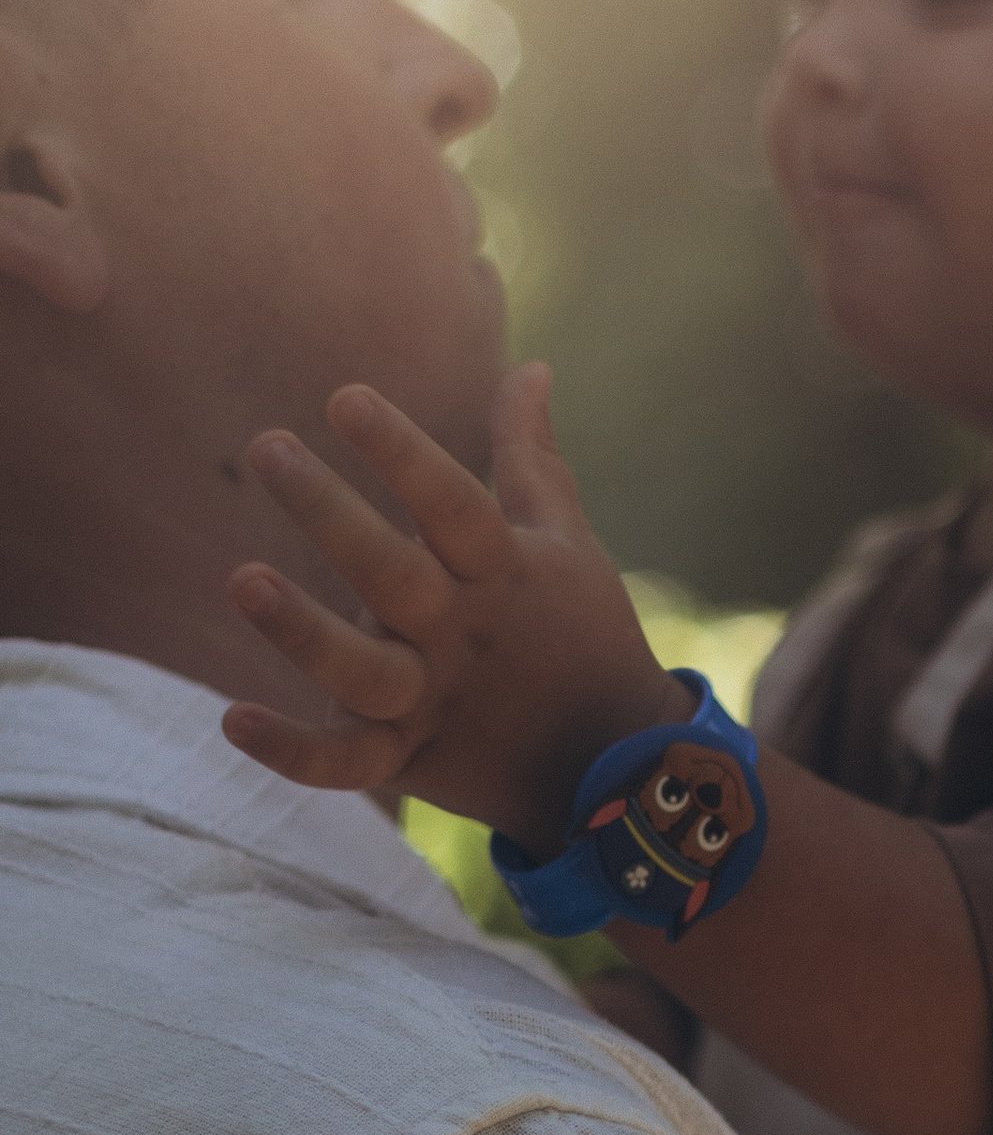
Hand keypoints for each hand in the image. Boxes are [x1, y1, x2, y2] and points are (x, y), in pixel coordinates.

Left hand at [219, 366, 682, 853]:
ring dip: (303, 631)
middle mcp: (462, 634)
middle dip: (330, 513)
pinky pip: (348, 764)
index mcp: (501, 573)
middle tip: (267, 447)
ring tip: (242, 581)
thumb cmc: (584, 634)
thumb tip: (532, 367)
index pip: (452, 504)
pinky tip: (232, 720)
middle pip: (393, 572)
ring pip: (362, 670)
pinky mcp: (408, 759)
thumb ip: (531, 457)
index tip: (344, 399)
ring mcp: (433, 699)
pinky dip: (294, 754)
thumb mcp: (566, 541)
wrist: (617, 767)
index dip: (402, 453)